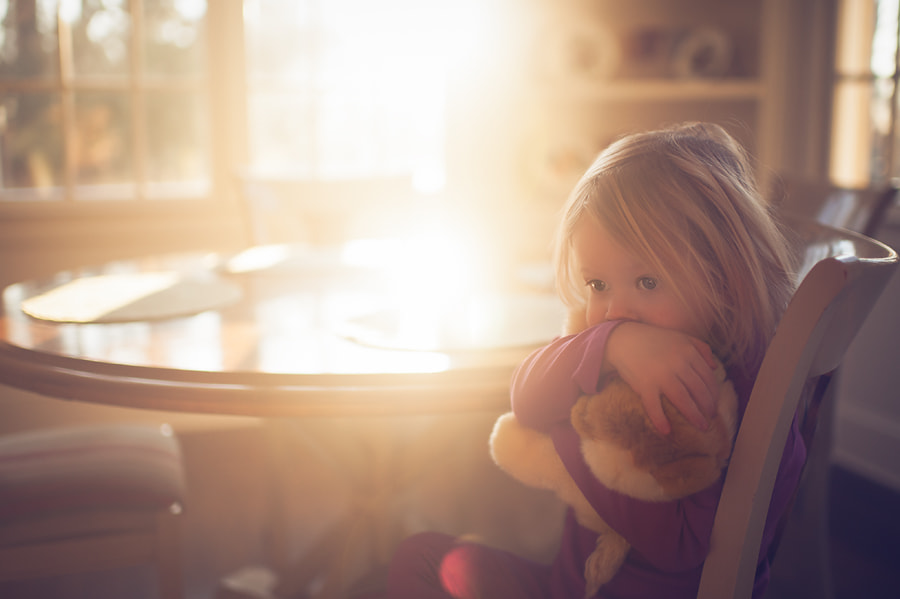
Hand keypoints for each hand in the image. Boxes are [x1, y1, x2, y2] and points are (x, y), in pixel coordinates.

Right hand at [604, 322, 718, 434]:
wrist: (623, 339)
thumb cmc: (653, 339)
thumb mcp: (680, 336)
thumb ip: (701, 347)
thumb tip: (715, 366)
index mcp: (687, 352)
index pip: (708, 377)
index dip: (714, 392)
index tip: (715, 403)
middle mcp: (677, 363)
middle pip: (698, 390)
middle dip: (708, 406)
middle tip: (711, 417)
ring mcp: (660, 375)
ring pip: (683, 399)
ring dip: (694, 415)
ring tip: (701, 426)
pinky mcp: (644, 384)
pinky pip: (654, 406)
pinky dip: (660, 419)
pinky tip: (666, 431)